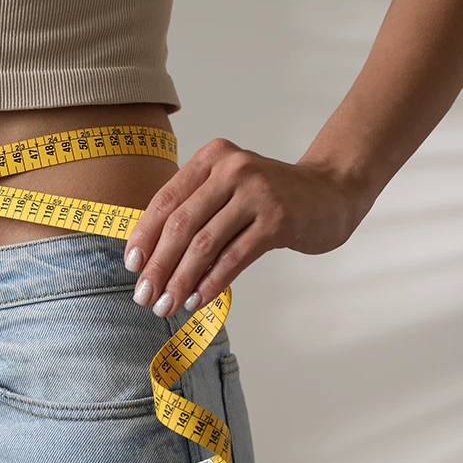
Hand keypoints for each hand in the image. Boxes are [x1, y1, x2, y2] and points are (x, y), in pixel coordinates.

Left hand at [124, 138, 372, 316]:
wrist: (330, 192)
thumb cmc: (269, 196)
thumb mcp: (228, 187)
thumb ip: (194, 207)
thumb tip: (149, 254)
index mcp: (211, 157)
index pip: (166, 200)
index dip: (145, 235)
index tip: (132, 265)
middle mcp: (232, 169)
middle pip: (181, 225)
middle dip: (158, 265)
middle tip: (145, 295)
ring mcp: (256, 193)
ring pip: (205, 244)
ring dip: (181, 280)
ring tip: (168, 304)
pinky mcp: (278, 220)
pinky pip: (234, 257)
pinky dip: (212, 282)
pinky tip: (198, 300)